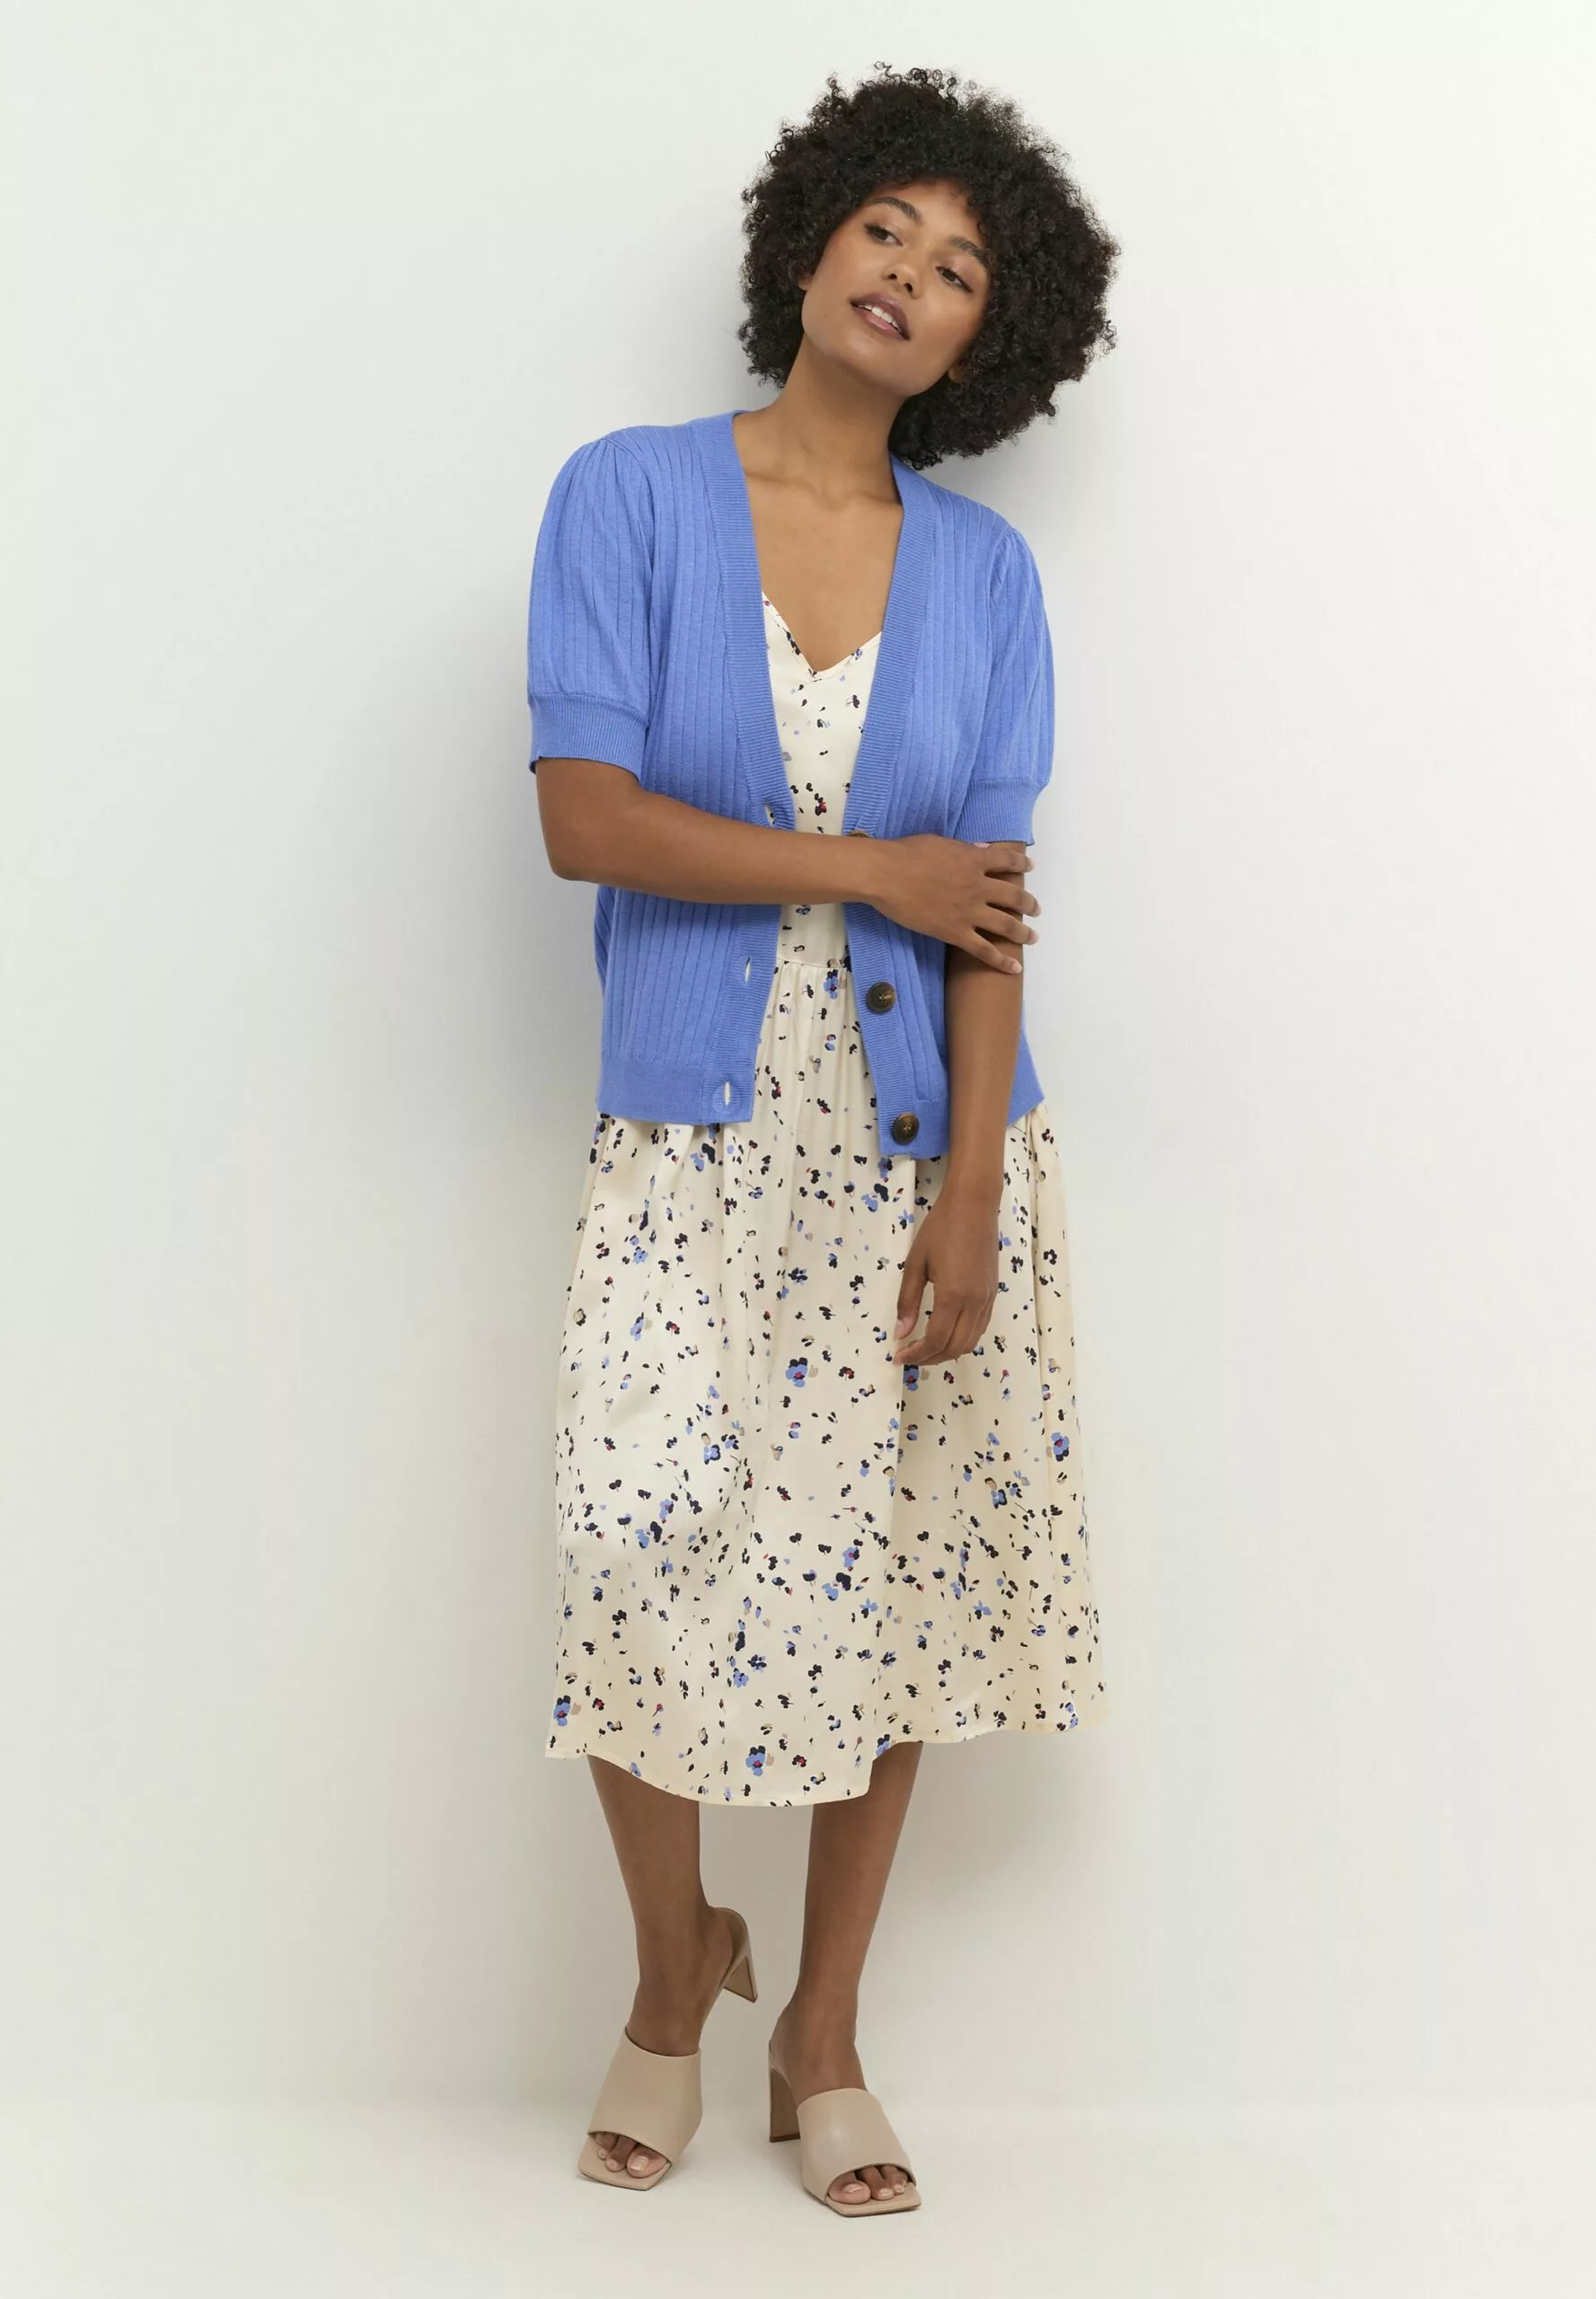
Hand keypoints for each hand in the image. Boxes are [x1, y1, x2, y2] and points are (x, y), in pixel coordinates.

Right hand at [867, 835, 1038, 971]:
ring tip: (1033, 938)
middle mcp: (979, 887)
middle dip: (1028, 903)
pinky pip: (984, 950)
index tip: (1031, 866)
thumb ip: (964, 849)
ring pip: (1006, 925)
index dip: (1022, 863)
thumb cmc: (907, 853)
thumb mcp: (940, 843)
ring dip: (1023, 932)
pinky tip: (1015, 969)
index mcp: (975, 860)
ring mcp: (969, 912)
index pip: (1008, 860)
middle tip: (1036, 909)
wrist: (887, 875)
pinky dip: (1002, 961)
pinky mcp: (956, 933)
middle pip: (1014, 896)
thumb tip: (980, 850)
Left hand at [892, 1189, 999, 1366]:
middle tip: (909, 1356)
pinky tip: (946, 1333)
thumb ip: (907, 1300)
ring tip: (925, 1349)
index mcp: (952, 1295)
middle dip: (930, 1358)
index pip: (935, 1340)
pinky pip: (980, 1327)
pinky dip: (963, 1339)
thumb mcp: (915, 1262)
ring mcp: (987, 1299)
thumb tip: (900, 1333)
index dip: (916, 1354)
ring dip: (947, 1352)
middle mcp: (974, 1302)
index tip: (899, 1356)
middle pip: (955, 1347)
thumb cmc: (940, 1228)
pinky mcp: (993, 1293)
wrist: (974, 1205)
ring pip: (971, 1341)